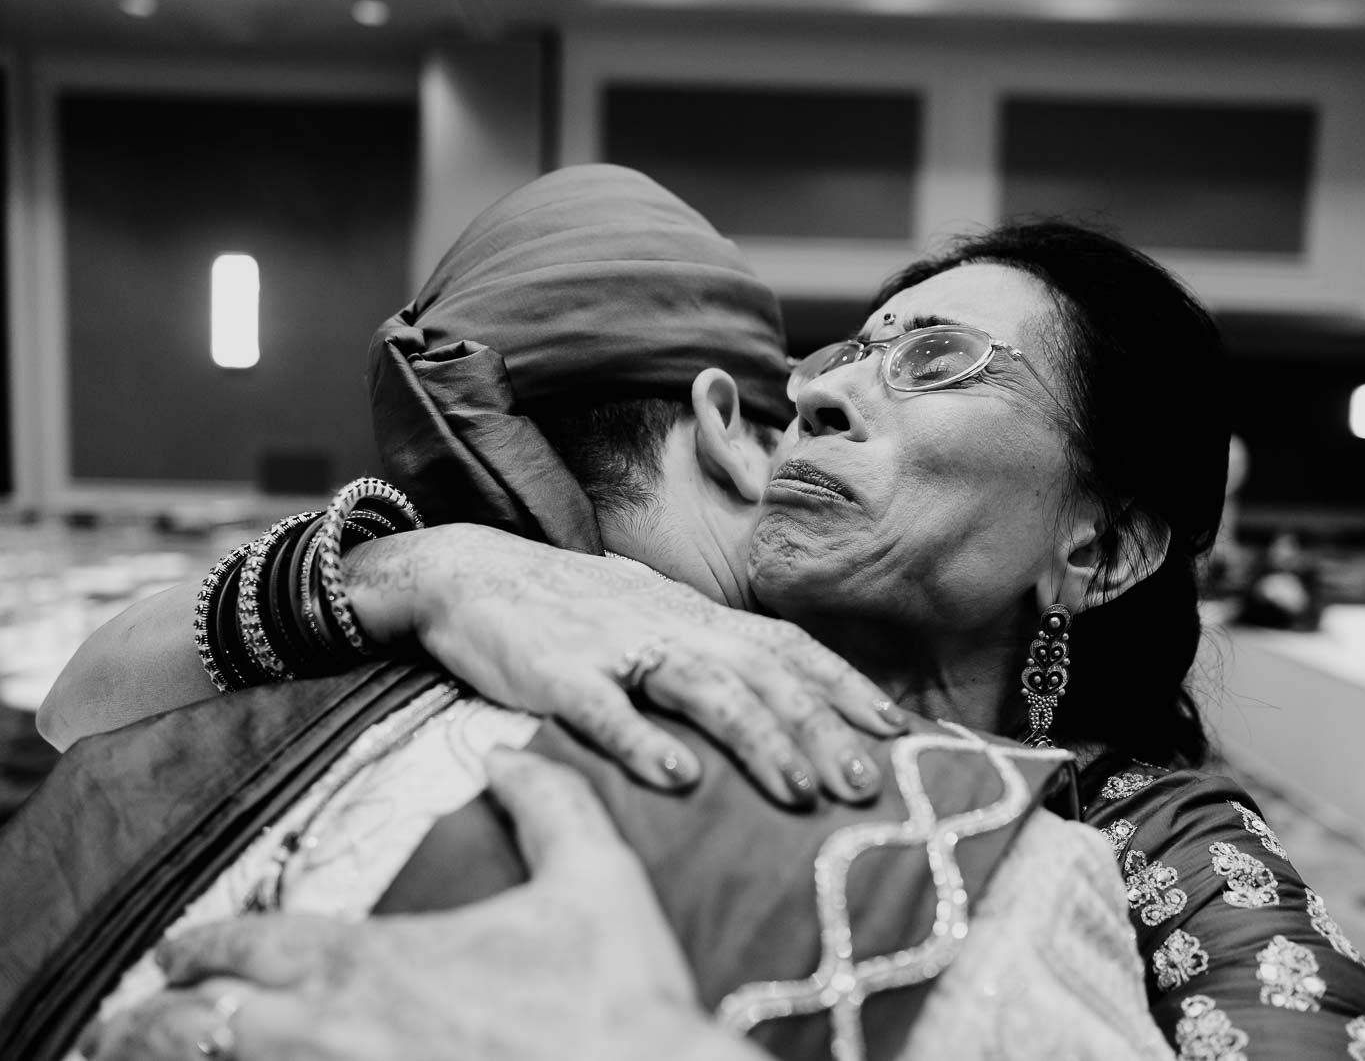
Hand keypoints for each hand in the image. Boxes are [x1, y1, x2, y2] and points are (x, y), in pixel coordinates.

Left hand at [82, 749, 769, 1060]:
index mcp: (373, 962)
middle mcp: (332, 1035)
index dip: (197, 949)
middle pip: (192, 1030)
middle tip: (119, 1023)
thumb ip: (551, 804)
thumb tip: (508, 753)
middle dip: (146, 1023)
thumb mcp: (598, 878)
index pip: (244, 947)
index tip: (175, 953)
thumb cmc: (621, 998)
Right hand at [345, 524, 908, 806]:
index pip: (786, 645)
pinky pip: (604, 710)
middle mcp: (669, 624)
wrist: (468, 572)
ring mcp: (615, 646)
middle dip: (820, 729)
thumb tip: (773, 688)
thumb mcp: (650, 613)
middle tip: (867, 784)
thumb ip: (707, 647)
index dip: (843, 685)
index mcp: (695, 615)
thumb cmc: (568, 605)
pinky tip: (678, 780)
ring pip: (702, 689)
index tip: (896, 729)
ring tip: (800, 792)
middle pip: (761, 674)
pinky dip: (643, 742)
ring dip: (757, 740)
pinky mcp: (556, 673)